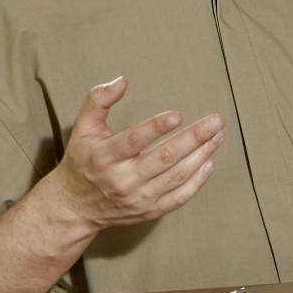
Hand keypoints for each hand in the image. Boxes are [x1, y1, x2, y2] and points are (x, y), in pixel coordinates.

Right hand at [50, 76, 223, 232]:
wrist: (75, 207)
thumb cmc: (82, 160)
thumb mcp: (83, 127)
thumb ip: (99, 99)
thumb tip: (122, 80)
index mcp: (104, 157)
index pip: (133, 141)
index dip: (156, 128)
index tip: (177, 115)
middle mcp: (122, 180)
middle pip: (164, 158)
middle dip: (194, 138)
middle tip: (216, 121)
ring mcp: (138, 198)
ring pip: (176, 176)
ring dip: (202, 154)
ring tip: (218, 135)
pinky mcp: (149, 211)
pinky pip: (179, 197)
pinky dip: (197, 181)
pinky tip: (209, 161)